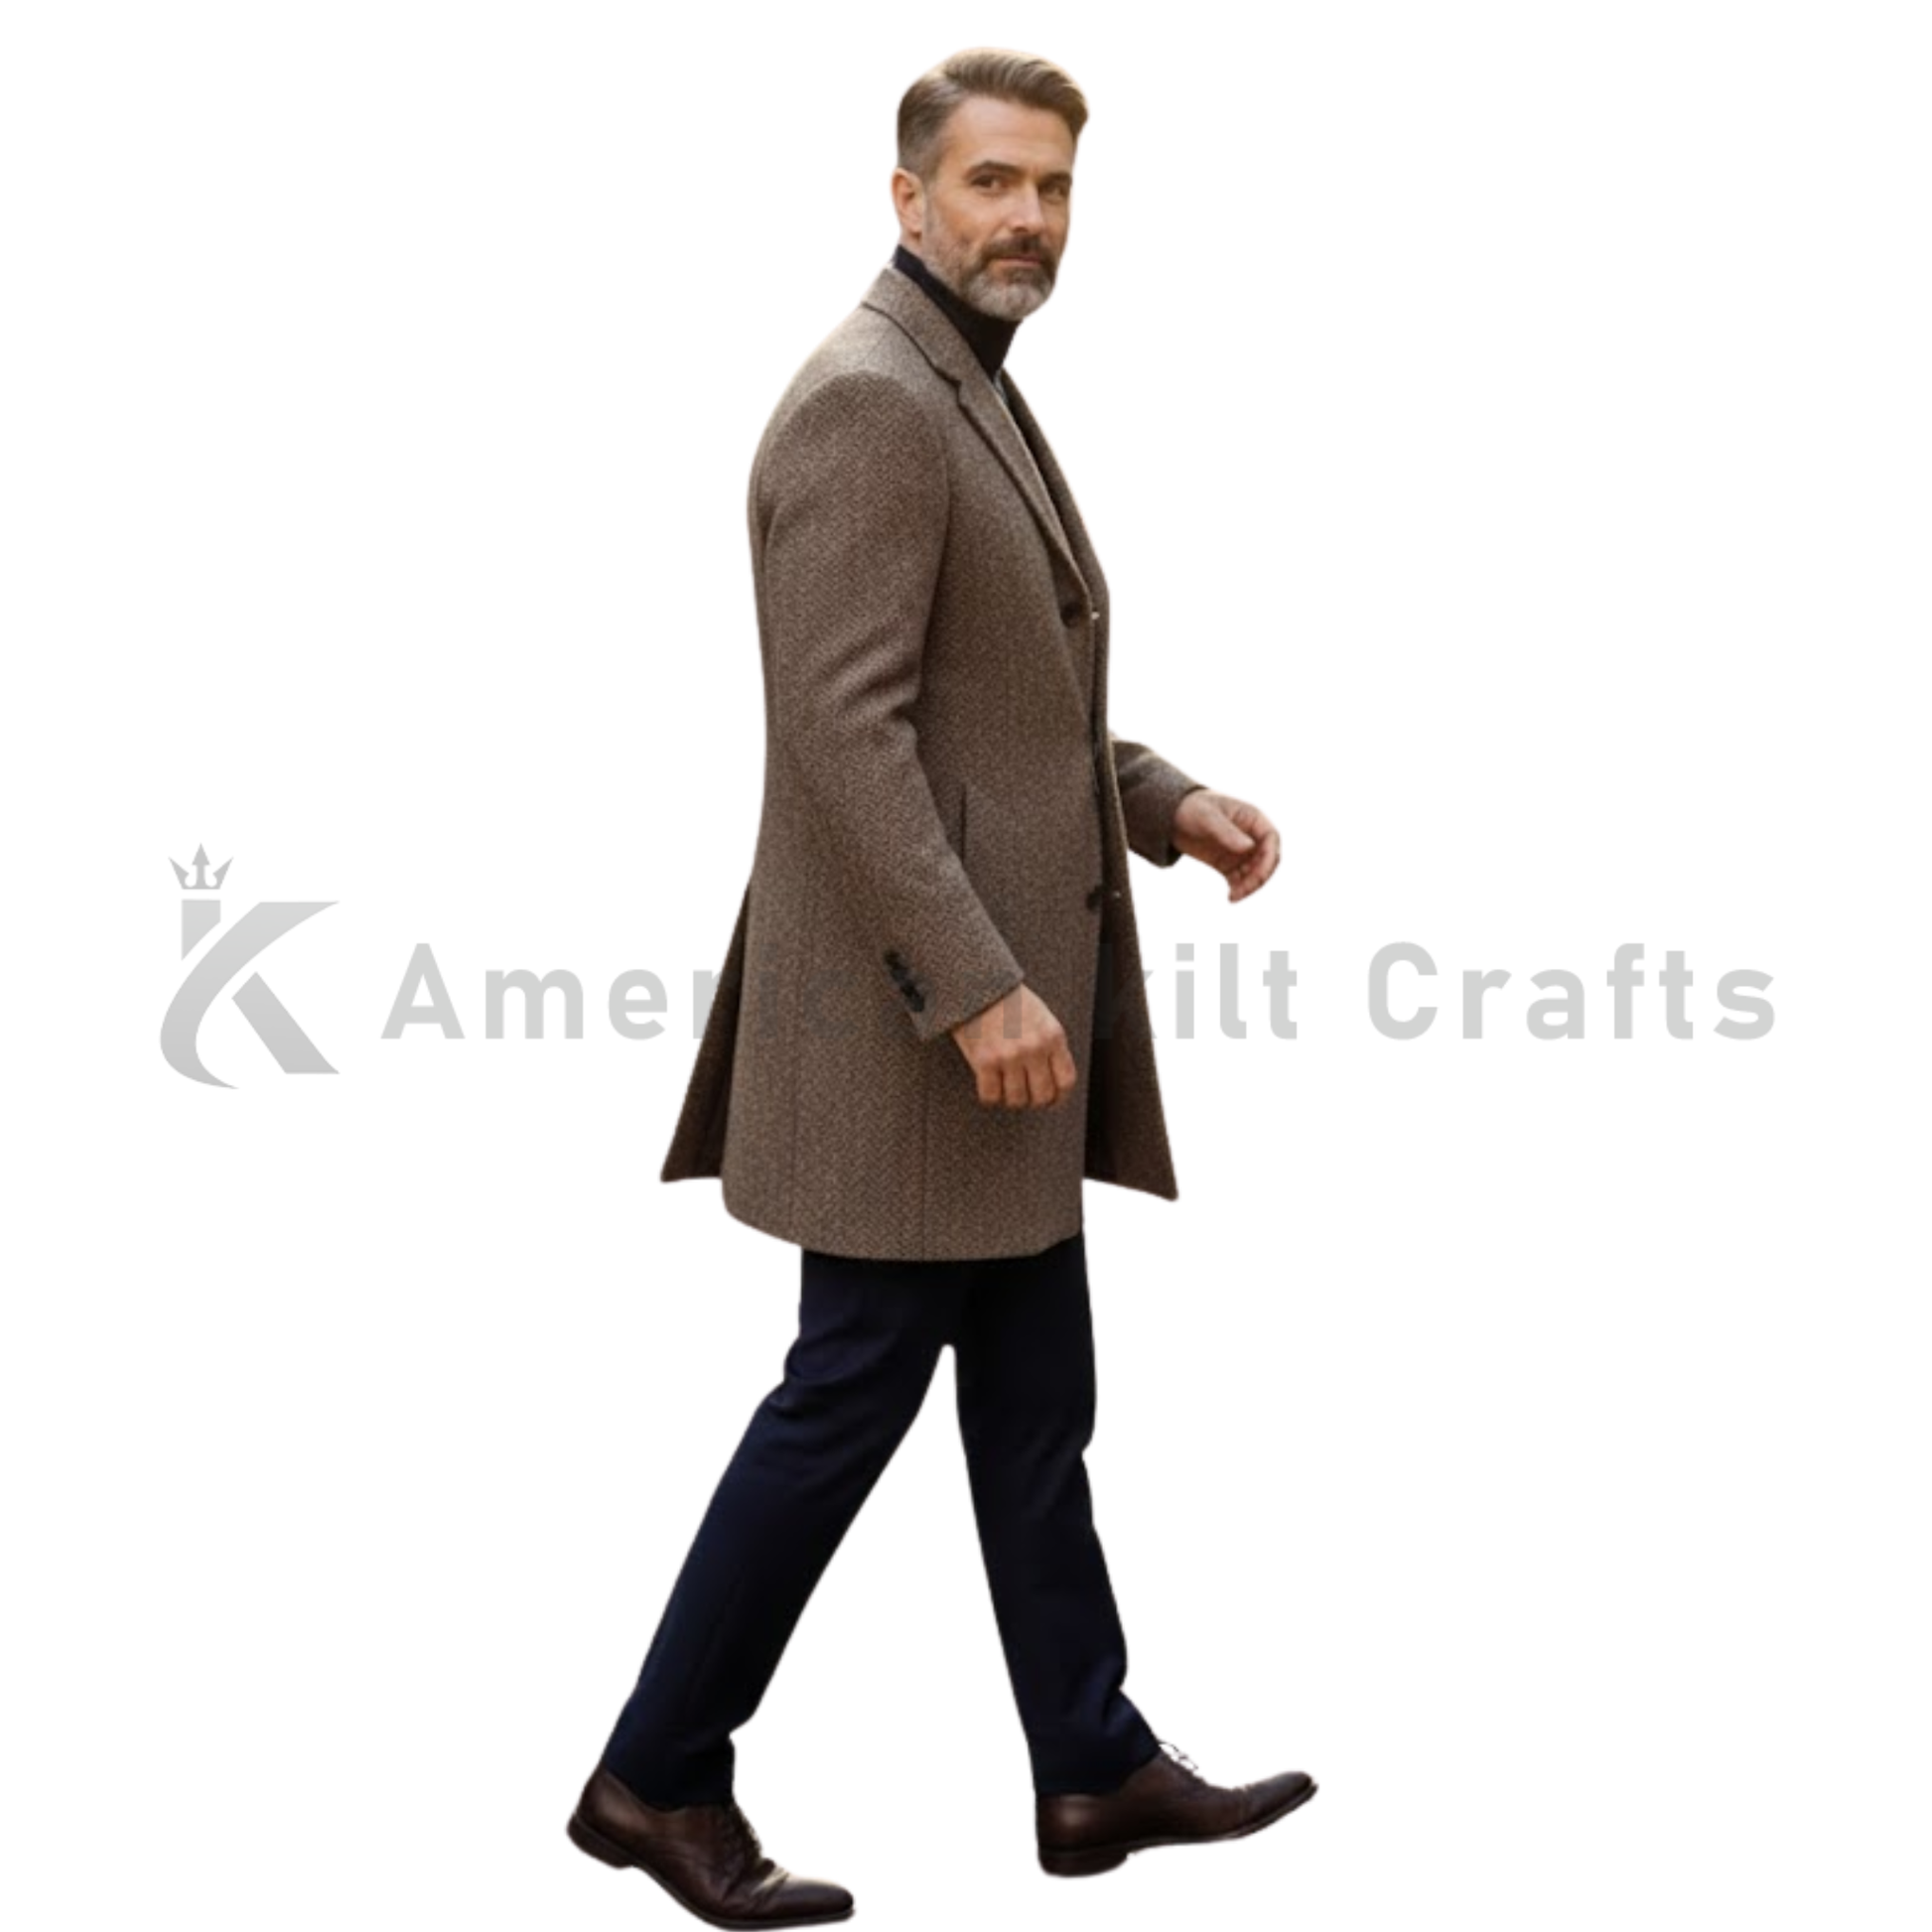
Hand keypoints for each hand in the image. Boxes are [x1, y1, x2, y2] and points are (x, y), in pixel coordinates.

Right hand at [950, 981, 1077, 1109]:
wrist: (977, 983)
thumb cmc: (1009, 1001)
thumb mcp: (1042, 1018)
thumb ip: (1050, 1046)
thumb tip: (1055, 1081)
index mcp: (1053, 1036)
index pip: (1066, 1080)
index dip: (1059, 1096)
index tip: (1051, 1100)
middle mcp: (1034, 1048)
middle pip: (1042, 1095)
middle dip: (1035, 1100)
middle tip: (1026, 1095)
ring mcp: (1009, 1056)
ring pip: (1016, 1099)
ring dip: (1011, 1098)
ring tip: (1005, 1087)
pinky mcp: (984, 1060)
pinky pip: (990, 1095)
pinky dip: (989, 1096)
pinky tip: (989, 1084)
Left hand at [1172, 788, 1280, 902]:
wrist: (1171, 816)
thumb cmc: (1192, 808)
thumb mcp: (1207, 817)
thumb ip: (1227, 832)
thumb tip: (1249, 847)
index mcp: (1252, 818)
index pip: (1271, 839)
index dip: (1269, 857)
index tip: (1259, 874)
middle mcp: (1251, 836)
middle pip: (1267, 859)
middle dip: (1259, 876)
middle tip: (1243, 889)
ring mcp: (1240, 851)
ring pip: (1255, 873)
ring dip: (1249, 886)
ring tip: (1233, 897)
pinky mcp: (1228, 864)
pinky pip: (1239, 880)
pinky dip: (1238, 889)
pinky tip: (1230, 897)